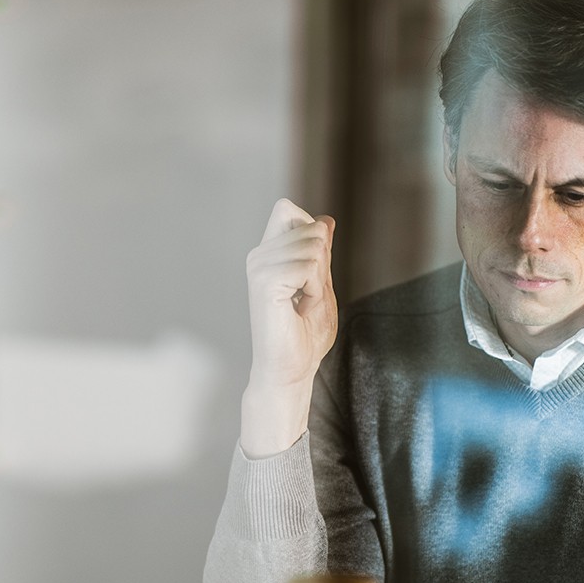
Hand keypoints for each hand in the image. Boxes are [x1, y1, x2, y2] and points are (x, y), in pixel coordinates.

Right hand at [241, 199, 337, 456]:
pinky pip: (309, 266)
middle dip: (322, 263)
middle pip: (310, 229)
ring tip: (302, 306)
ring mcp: (258, 267)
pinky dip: (315, 288)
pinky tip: (299, 308)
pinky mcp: (264, 283)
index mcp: (268, 255)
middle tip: (307, 298)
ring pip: (314, 247)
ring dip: (319, 280)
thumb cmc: (303, 338)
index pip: (287, 210)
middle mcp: (258, 256)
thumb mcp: (321, 287)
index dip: (311, 231)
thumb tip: (325, 220)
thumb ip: (321, 254)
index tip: (310, 273)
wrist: (290, 372)